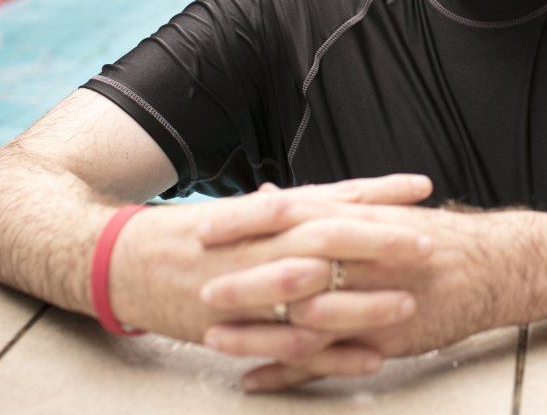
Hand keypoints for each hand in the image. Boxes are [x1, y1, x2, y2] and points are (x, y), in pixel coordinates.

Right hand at [109, 175, 433, 357]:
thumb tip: (341, 197)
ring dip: (364, 302)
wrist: (116, 262)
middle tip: (429, 242)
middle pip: (331, 240)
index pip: (332, 197)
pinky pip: (289, 347)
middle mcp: (259, 247)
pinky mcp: (235, 330)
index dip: (378, 193)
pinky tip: (369, 359)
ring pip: (314, 296)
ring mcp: (247, 290)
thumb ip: (291, 207)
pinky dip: (330, 354)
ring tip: (408, 303)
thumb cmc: (185, 234)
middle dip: (382, 241)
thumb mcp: (240, 213)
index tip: (422, 186)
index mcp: (264, 214)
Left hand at [199, 198, 546, 391]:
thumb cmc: (430, 236)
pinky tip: (254, 380)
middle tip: (197, 285)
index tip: (203, 225)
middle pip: (293, 264)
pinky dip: (289, 372)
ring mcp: (374, 298)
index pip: (292, 212)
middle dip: (244, 277)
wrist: (495, 265)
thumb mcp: (377, 210)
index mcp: (357, 218)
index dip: (246, 220)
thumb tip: (270, 192)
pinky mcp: (384, 336)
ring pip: (306, 317)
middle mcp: (364, 255)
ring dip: (258, 330)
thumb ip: (322, 205)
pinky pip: (329, 360)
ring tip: (213, 340)